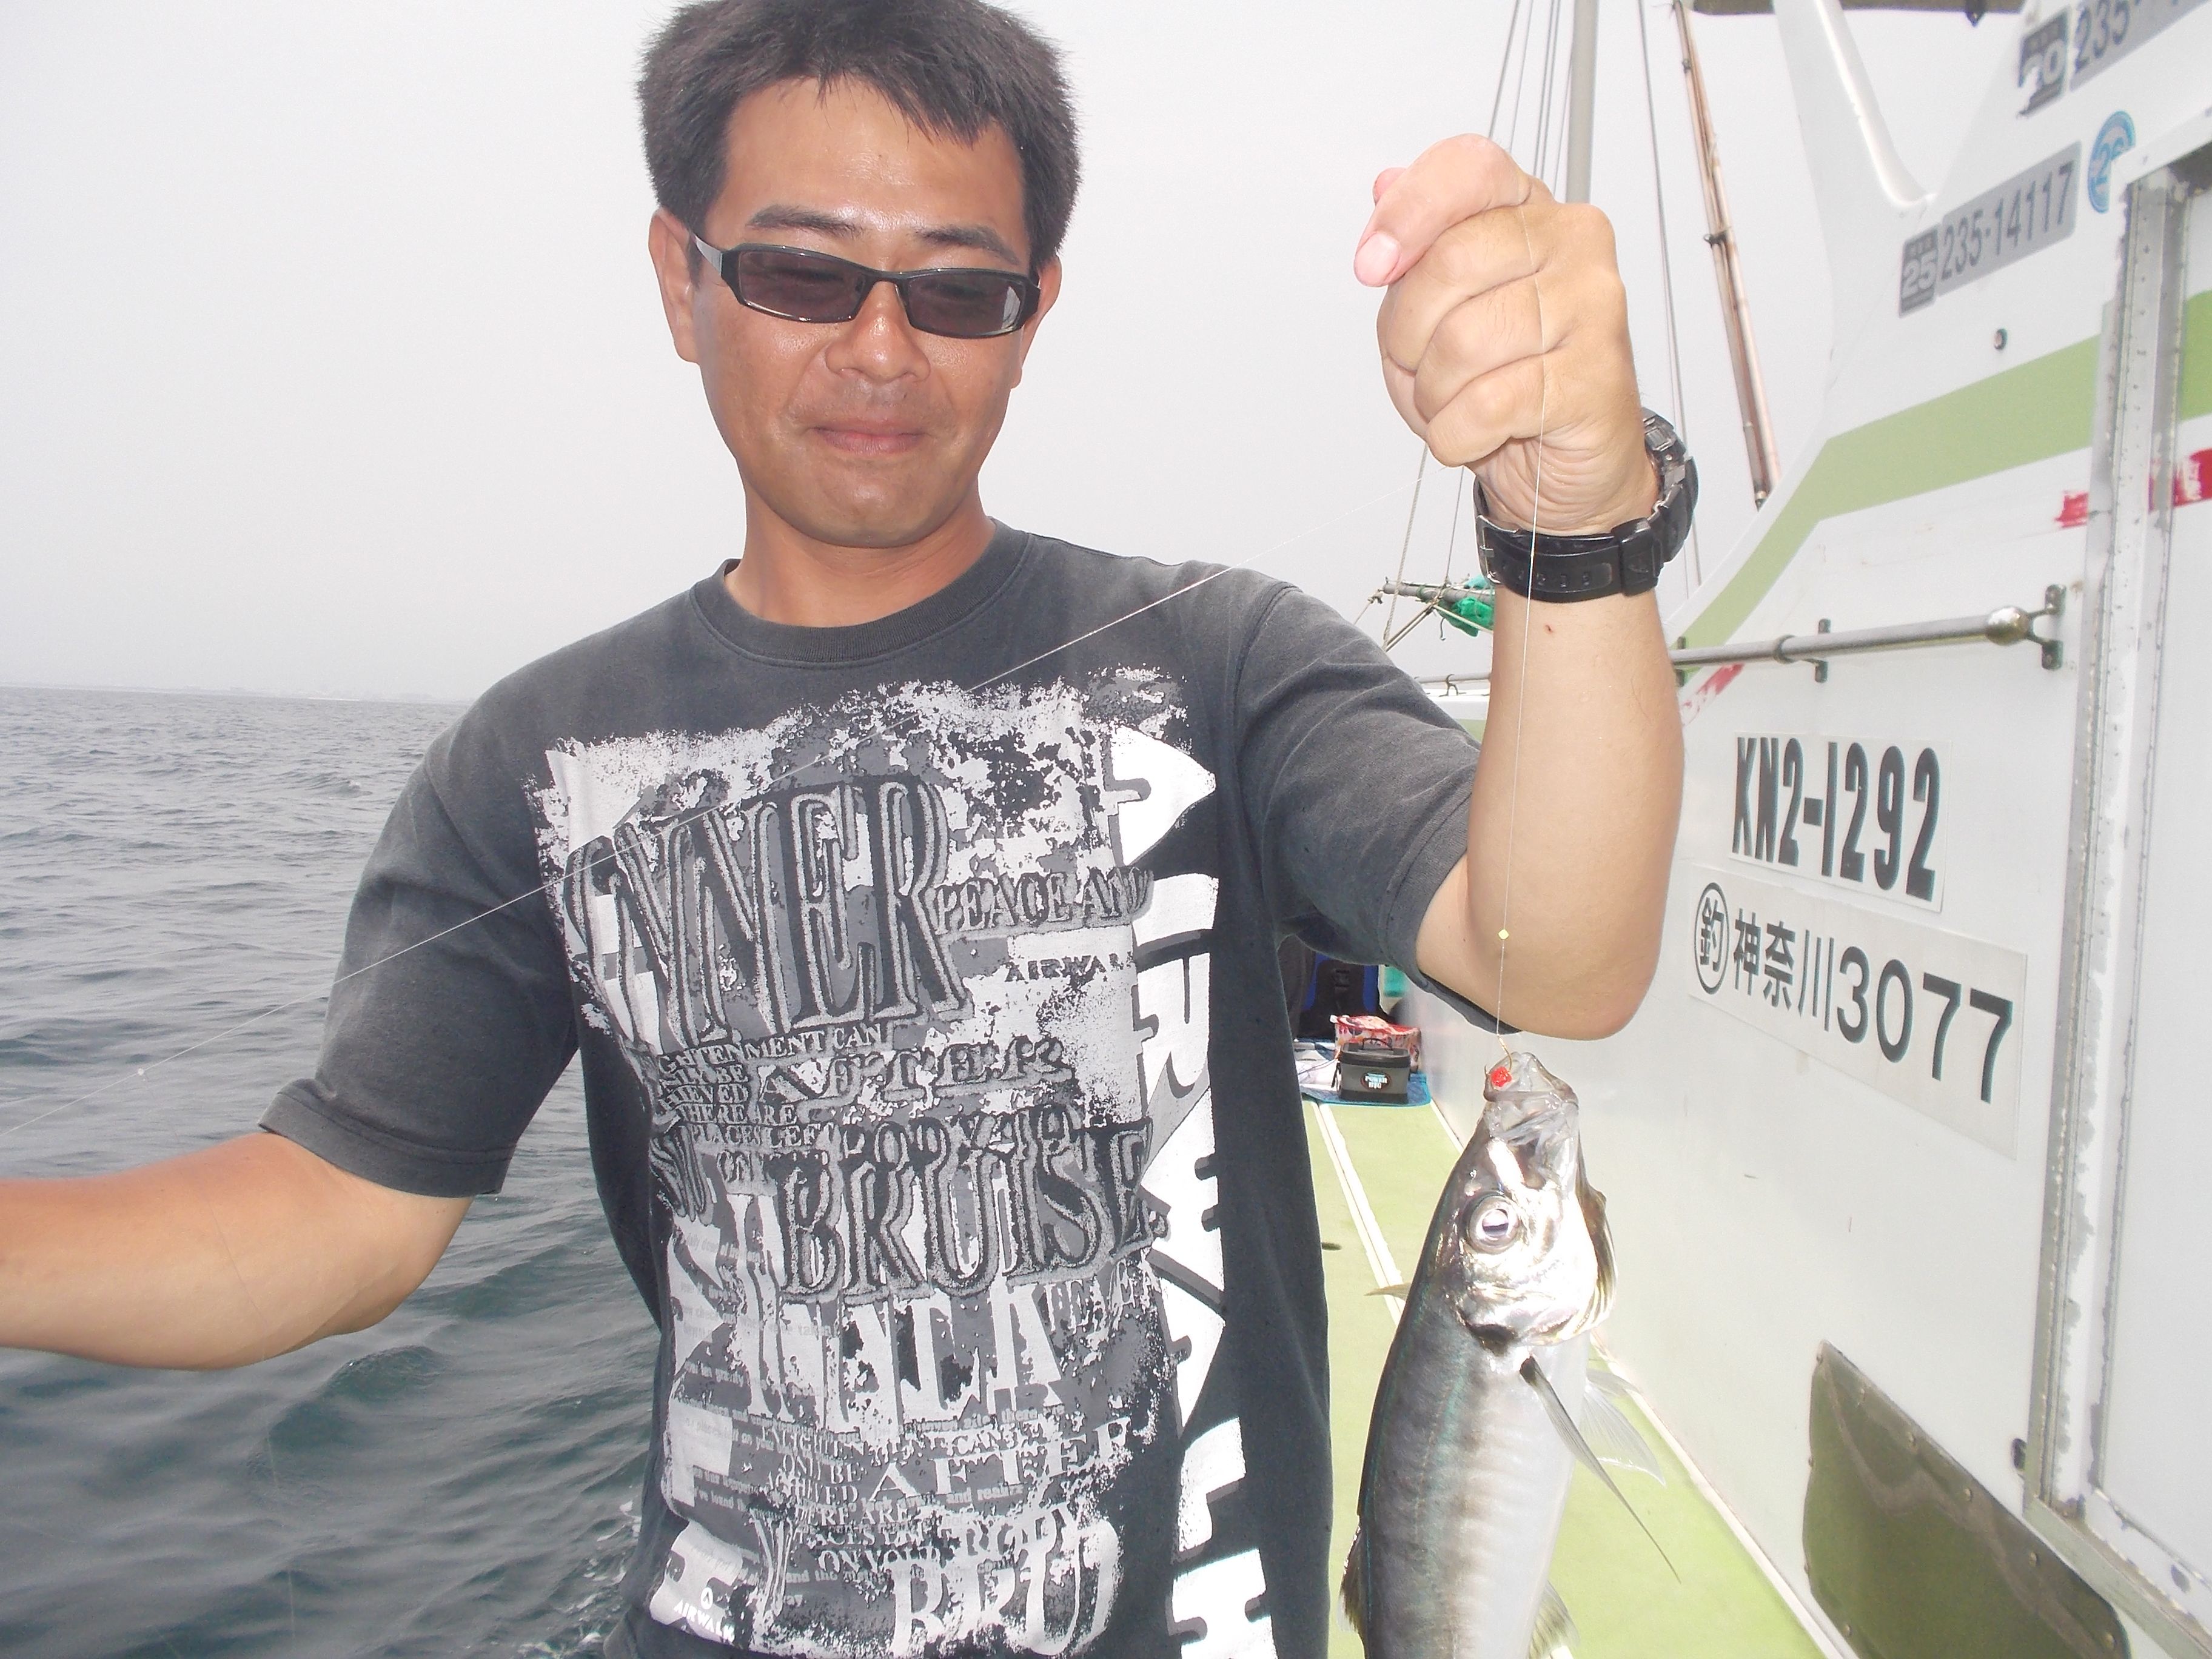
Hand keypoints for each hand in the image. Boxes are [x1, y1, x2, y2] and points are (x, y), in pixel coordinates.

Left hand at [1355, 136, 1655, 534]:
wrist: (1562, 461)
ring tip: (1458, 402)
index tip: (1371, 266)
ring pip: (1464, 342)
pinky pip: (1488, 404)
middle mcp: (1572, 241)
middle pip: (1450, 262)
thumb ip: (1412, 248)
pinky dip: (1457, 433)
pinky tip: (1476, 433)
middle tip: (1422, 365)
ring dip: (1434, 394)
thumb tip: (1384, 184)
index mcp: (1529, 209)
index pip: (1468, 168)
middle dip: (1408, 334)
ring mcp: (1593, 305)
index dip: (1407, 212)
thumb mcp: (1433, 310)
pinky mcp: (1597, 375)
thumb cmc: (1499, 378)